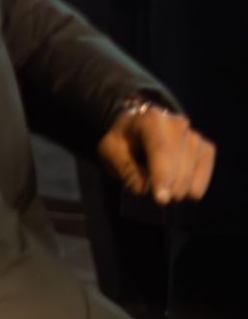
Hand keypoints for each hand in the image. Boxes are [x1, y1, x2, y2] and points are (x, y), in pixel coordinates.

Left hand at [98, 103, 214, 204]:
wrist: (138, 128)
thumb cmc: (124, 141)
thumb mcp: (111, 150)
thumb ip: (124, 167)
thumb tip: (141, 188)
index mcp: (151, 119)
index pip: (160, 150)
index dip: (162, 175)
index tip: (160, 199)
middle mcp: (178, 124)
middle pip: (179, 166)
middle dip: (167, 186)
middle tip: (152, 191)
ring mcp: (195, 136)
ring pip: (191, 175)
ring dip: (176, 188)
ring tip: (159, 180)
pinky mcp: (206, 149)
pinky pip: (203, 178)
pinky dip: (191, 187)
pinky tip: (177, 184)